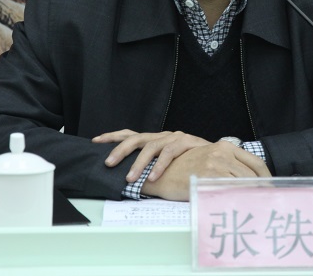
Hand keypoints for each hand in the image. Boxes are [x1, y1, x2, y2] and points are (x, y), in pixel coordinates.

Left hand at [92, 129, 209, 181]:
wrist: (217, 155)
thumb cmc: (189, 161)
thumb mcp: (166, 161)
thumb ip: (151, 164)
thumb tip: (129, 174)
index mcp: (154, 139)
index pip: (129, 134)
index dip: (112, 137)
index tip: (95, 141)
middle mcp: (161, 136)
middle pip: (135, 138)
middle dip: (120, 150)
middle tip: (108, 164)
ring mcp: (173, 137)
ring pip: (151, 146)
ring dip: (139, 163)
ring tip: (130, 178)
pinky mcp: (185, 142)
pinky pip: (169, 153)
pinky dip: (159, 166)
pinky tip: (152, 177)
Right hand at [140, 142, 271, 200]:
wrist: (159, 173)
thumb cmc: (184, 169)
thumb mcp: (208, 159)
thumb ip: (227, 166)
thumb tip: (249, 181)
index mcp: (225, 146)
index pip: (256, 163)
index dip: (267, 178)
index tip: (271, 190)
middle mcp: (222, 152)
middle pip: (253, 175)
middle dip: (262, 191)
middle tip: (266, 204)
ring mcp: (215, 164)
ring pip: (243, 184)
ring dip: (251, 197)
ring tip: (256, 209)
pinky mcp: (207, 176)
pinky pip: (229, 190)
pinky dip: (238, 200)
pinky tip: (240, 208)